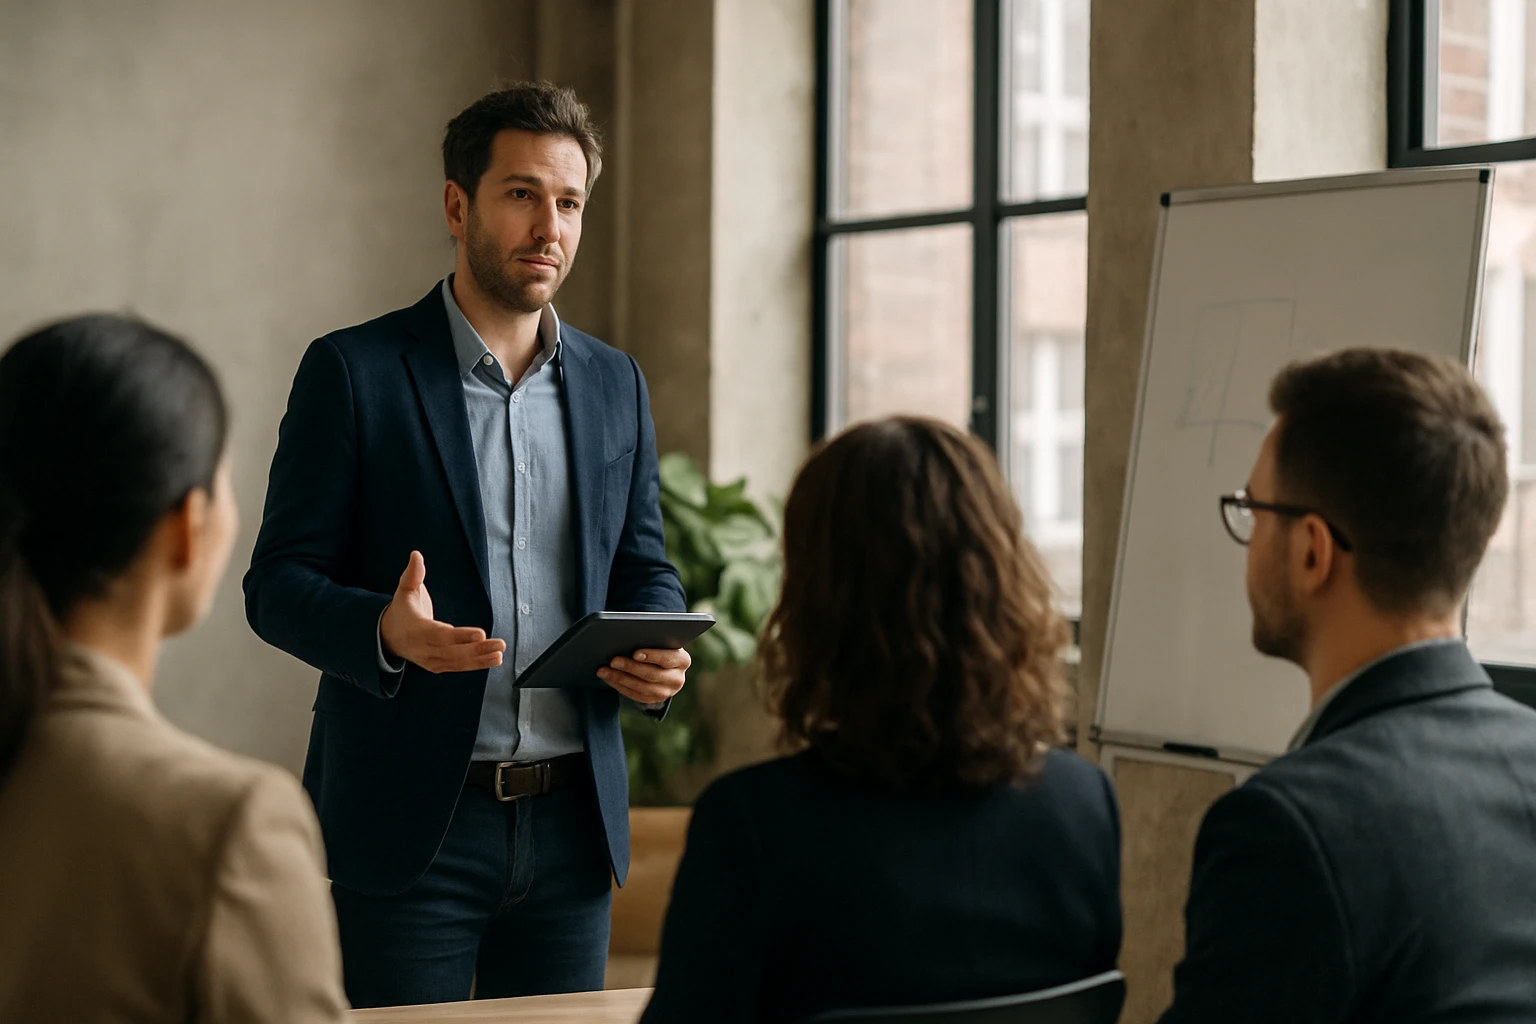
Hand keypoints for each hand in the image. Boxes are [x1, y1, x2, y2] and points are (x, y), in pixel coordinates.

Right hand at [380, 551, 505, 673]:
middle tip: (500, 644)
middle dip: (478, 649)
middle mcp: (424, 649)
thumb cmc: (402, 611)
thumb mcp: (404, 590)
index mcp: (416, 630)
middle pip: (453, 652)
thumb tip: (416, 555)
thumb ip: (413, 574)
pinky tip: (494, 658)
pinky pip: (459, 667)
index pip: (440, 635)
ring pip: (458, 662)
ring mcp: (431, 660)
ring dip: (481, 659)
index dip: (460, 636)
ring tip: (499, 653)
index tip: (480, 634)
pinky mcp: (438, 666)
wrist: (389, 636)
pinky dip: (477, 664)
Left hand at [599, 648, 690, 703]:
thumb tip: (628, 636)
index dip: (651, 656)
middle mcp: (678, 679)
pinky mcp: (654, 700)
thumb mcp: (660, 642)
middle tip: (613, 660)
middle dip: (630, 667)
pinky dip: (620, 686)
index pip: (667, 658)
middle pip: (652, 675)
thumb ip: (651, 639)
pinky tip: (608, 677)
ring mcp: (667, 692)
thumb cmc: (659, 646)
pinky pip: (635, 695)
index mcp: (682, 660)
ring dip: (620, 678)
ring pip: (641, 687)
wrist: (664, 666)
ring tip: (604, 670)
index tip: (635, 653)